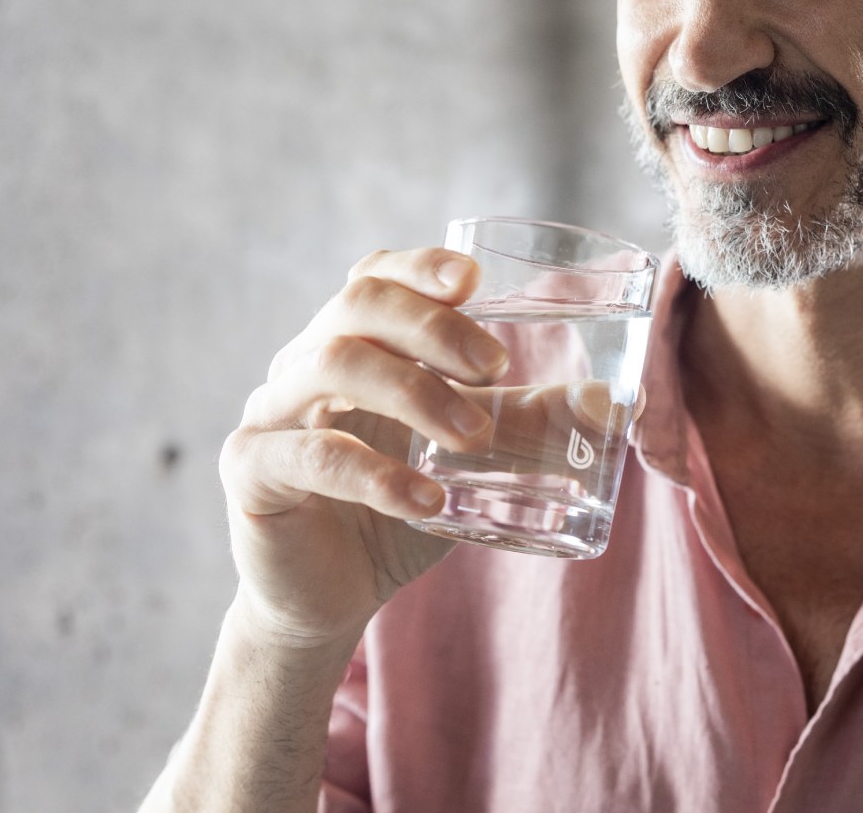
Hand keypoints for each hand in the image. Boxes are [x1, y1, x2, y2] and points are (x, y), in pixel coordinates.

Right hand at [219, 248, 507, 649]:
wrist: (330, 597)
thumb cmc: (400, 506)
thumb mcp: (468, 457)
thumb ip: (524, 422)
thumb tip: (609, 403)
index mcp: (351, 342)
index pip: (375, 276)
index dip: (419, 267)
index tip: (472, 281)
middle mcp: (303, 362)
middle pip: (357, 306)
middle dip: (433, 327)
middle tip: (495, 367)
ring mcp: (271, 412)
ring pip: (332, 364)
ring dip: (414, 391)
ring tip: (472, 435)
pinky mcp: (253, 470)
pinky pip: (312, 453)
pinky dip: (377, 473)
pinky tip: (427, 502)